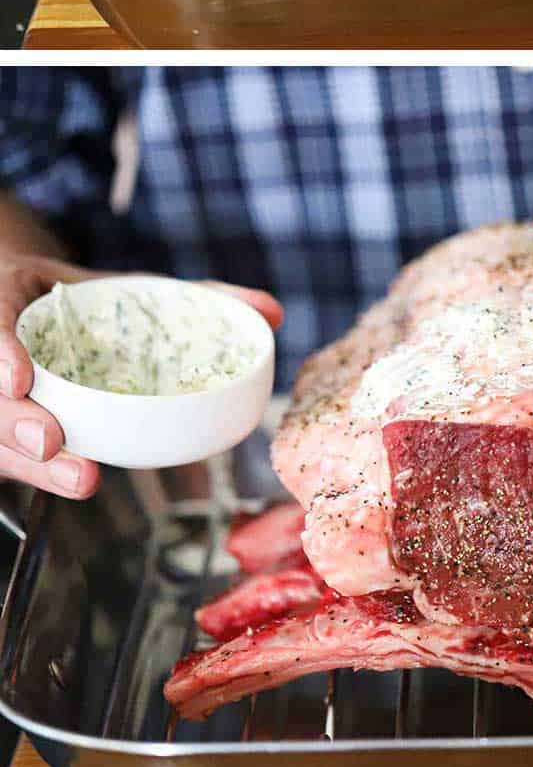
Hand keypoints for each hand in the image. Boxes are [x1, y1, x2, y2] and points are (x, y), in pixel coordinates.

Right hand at [0, 256, 282, 498]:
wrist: (32, 304)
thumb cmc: (84, 302)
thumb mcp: (128, 287)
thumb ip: (196, 297)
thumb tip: (271, 311)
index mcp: (13, 301)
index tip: (21, 380)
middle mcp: (2, 356)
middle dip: (15, 425)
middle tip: (52, 441)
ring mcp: (0, 396)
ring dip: (33, 465)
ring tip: (81, 477)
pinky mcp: (8, 432)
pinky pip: (10, 458)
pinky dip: (40, 472)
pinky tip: (74, 479)